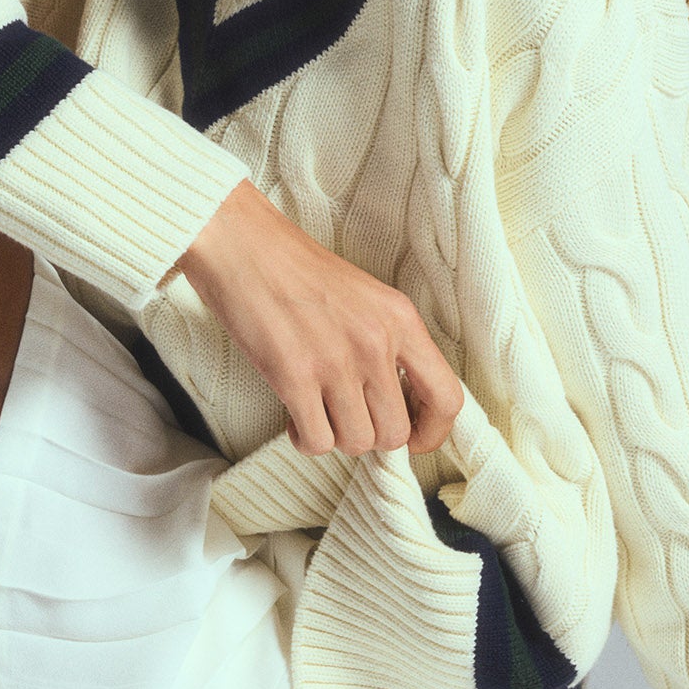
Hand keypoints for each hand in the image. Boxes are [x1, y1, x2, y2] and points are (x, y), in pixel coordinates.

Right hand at [174, 181, 463, 457]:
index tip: (413, 439)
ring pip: (356, 442)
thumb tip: (397, 404)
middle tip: (347, 418)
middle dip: (370, 437)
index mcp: (400, 319)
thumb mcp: (365, 298)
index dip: (432, 432)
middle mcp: (376, 342)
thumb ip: (388, 345)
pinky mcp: (294, 376)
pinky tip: (294, 416)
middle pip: (395, 433)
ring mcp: (336, 361)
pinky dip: (304, 439)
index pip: (446, 398)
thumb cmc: (296, 271)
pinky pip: (317, 441)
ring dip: (335, 436)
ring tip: (316, 411)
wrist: (243, 245)